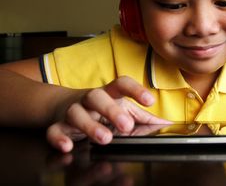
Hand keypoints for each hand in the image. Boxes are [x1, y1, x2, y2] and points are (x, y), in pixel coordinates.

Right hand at [46, 76, 169, 152]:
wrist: (63, 105)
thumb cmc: (100, 108)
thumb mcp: (123, 109)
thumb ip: (144, 118)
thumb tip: (167, 123)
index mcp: (110, 93)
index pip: (122, 84)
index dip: (135, 90)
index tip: (150, 100)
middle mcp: (90, 99)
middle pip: (97, 97)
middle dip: (111, 110)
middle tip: (126, 125)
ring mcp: (73, 110)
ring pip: (76, 113)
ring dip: (90, 125)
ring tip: (105, 139)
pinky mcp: (58, 125)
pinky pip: (54, 130)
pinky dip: (58, 138)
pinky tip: (68, 146)